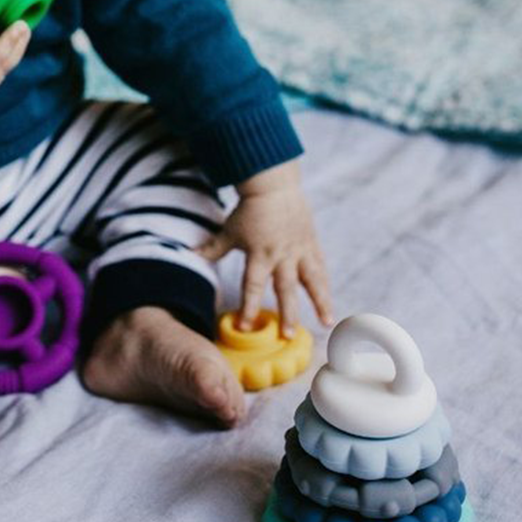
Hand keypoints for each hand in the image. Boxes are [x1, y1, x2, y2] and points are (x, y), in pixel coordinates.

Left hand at [199, 160, 333, 337]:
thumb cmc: (249, 208)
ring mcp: (299, 250)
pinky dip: (325, 286)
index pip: (252, 286)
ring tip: (327, 323)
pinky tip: (330, 303)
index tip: (246, 327)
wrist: (274, 184)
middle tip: (289, 336)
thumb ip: (213, 248)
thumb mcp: (229, 230)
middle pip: (284, 289)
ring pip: (312, 281)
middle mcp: (281, 255)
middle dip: (287, 314)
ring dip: (320, 302)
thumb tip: (190, 254)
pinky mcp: (311, 244)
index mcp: (258, 254)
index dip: (248, 307)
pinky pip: (320, 268)